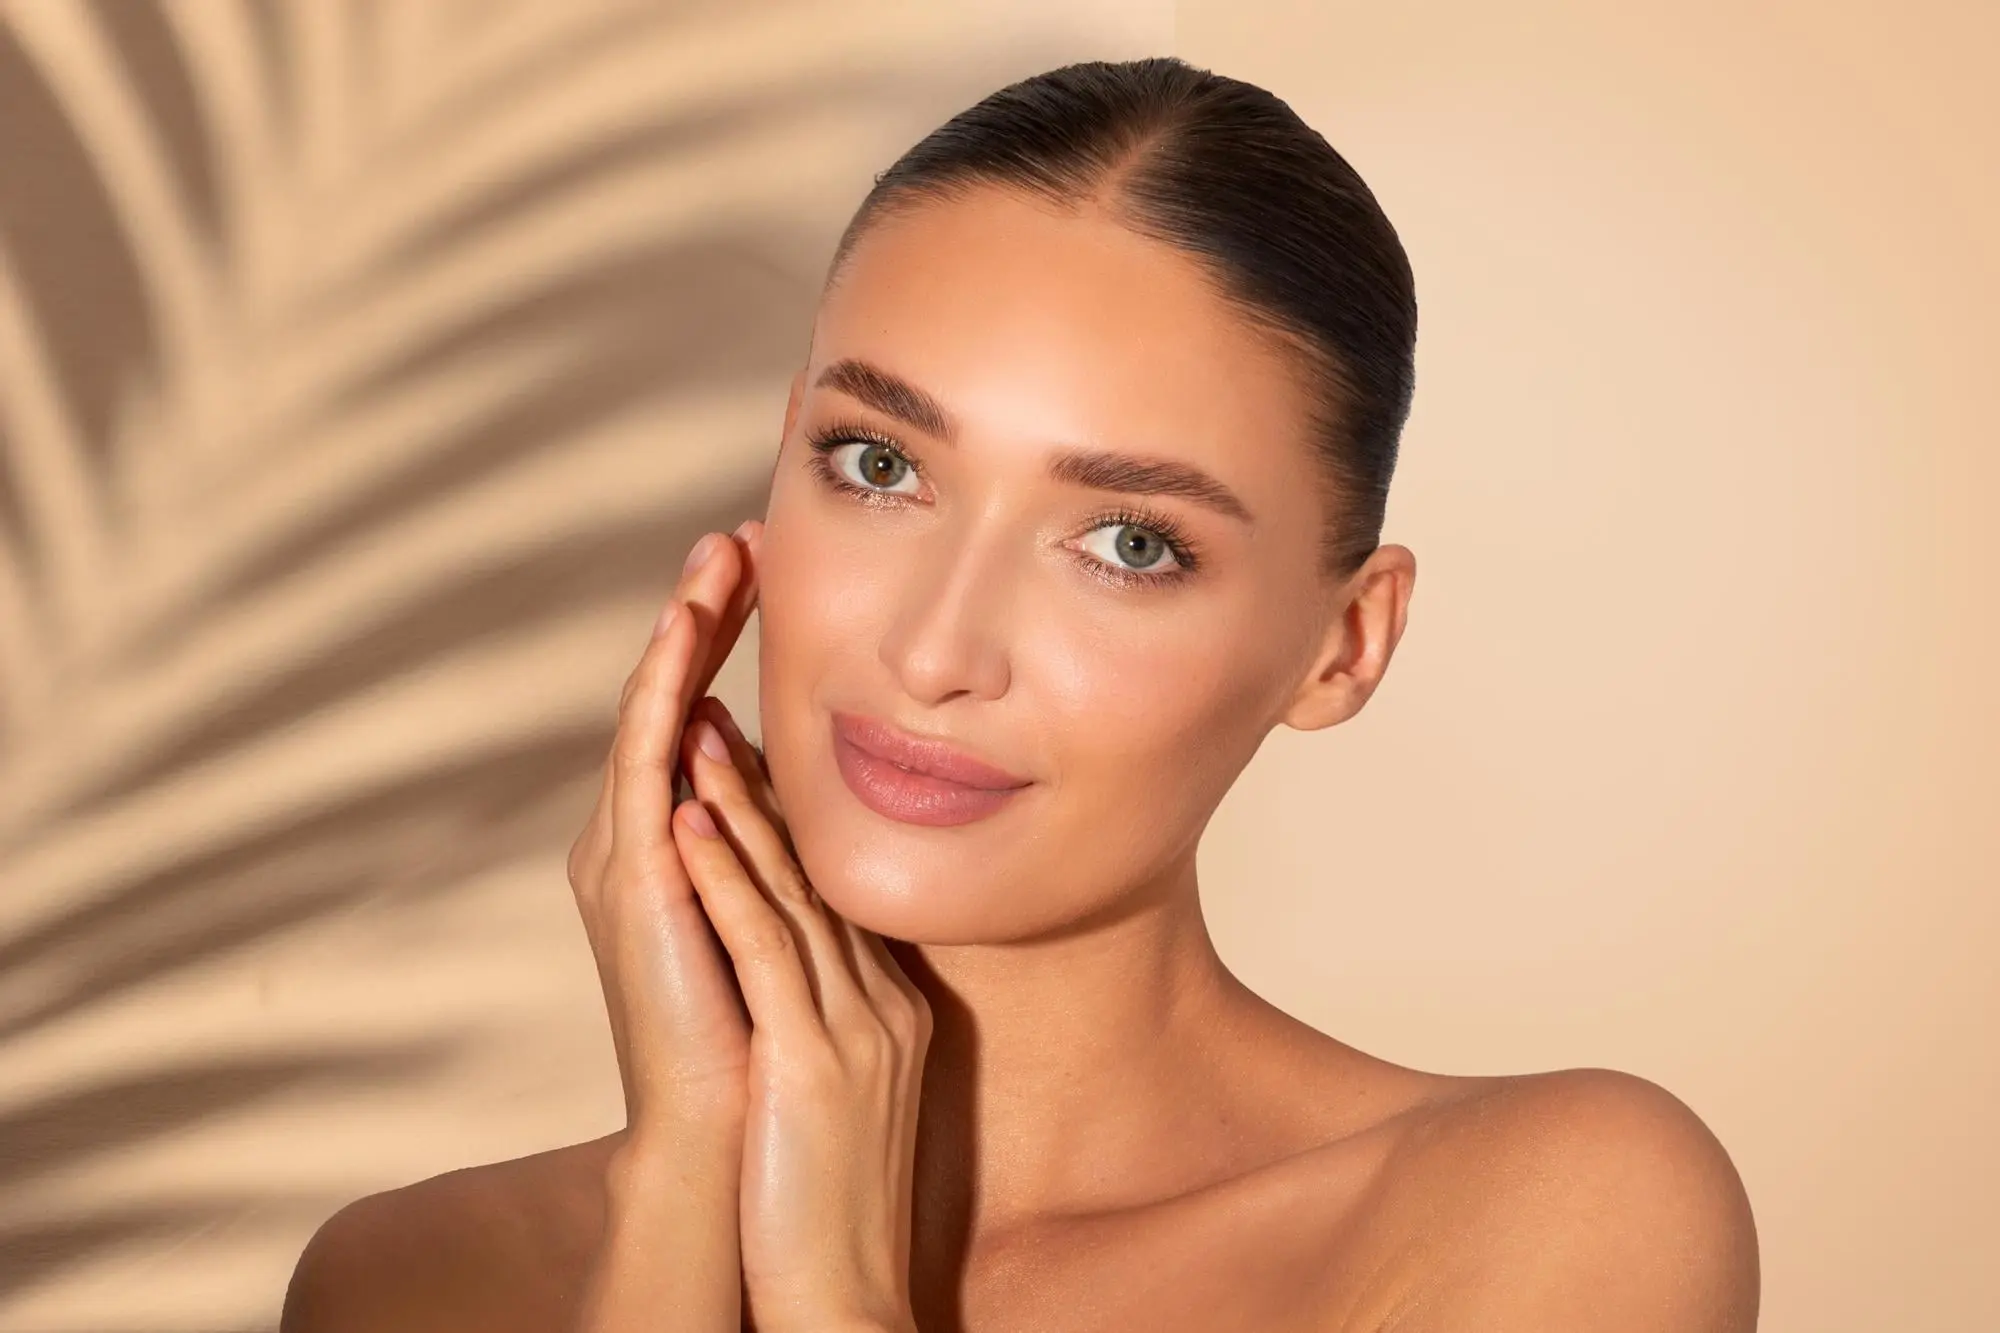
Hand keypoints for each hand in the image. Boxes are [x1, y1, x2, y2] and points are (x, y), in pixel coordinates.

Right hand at [566, 521, 763, 1137]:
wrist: (726, 1140)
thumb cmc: (769, 1045)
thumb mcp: (786, 920)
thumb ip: (788, 853)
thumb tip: (823, 795)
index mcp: (674, 848)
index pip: (698, 718)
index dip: (728, 644)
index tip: (770, 573)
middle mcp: (636, 841)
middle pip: (667, 700)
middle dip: (700, 616)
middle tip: (737, 537)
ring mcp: (625, 859)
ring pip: (651, 718)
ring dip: (679, 635)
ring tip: (713, 562)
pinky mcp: (629, 883)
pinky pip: (643, 769)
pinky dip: (659, 699)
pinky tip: (682, 639)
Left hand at [670, 696, 931, 1332]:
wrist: (844, 1298)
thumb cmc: (820, 1208)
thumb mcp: (837, 1095)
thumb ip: (824, 1022)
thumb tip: (785, 977)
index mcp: (890, 1010)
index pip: (833, 889)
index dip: (783, 812)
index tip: (740, 746)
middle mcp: (883, 1003)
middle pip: (818, 868)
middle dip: (764, 779)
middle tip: (718, 704)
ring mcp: (856, 1027)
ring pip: (791, 888)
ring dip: (738, 801)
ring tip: (692, 725)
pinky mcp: (814, 1058)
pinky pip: (766, 946)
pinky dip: (726, 875)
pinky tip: (689, 817)